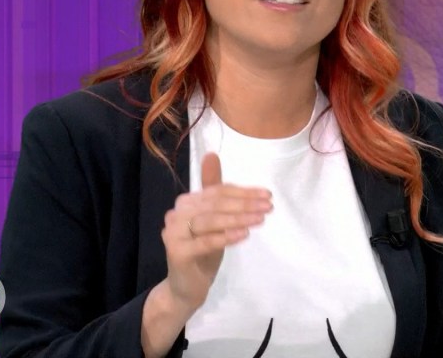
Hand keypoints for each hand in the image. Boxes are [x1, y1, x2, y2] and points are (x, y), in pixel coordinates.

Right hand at [142, 153, 270, 355]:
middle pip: (214, 204)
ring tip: (260, 219)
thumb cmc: (203, 251)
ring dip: (238, 218)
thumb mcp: (214, 220)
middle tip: (268, 206)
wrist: (186, 287)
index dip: (243, 192)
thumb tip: (211, 154)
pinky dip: (226, 237)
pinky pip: (205, 242)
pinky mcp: (176, 252)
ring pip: (210, 221)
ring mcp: (173, 233)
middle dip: (244, 204)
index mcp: (185, 203)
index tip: (267, 195)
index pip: (217, 192)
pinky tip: (244, 235)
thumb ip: (215, 190)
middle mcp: (175, 214)